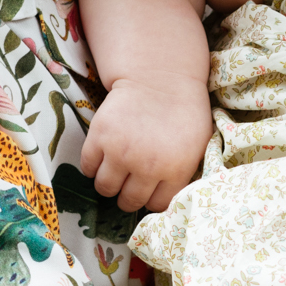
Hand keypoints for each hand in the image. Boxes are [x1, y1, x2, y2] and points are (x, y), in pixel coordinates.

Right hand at [78, 75, 211, 211]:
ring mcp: (121, 152)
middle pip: (129, 202)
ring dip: (108, 185)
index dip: (150, 199)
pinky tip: (102, 159)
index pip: (156, 205)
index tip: (147, 192)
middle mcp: (147, 166)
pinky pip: (88, 168)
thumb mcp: (197, 147)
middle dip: (127, 197)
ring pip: (105, 188)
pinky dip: (92, 168)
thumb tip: (170, 200)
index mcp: (174, 171)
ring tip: (114, 173)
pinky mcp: (99, 137)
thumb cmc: (183, 113)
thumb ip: (183, 175)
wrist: (160, 79)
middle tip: (128, 185)